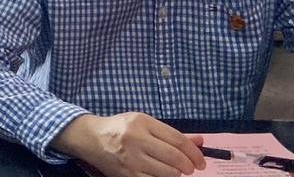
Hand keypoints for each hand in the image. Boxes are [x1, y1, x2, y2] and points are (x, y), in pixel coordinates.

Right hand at [52, 112, 205, 176]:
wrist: (92, 138)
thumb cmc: (122, 128)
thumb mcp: (146, 123)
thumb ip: (171, 133)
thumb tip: (199, 141)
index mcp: (143, 123)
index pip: (177, 139)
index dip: (194, 152)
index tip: (201, 160)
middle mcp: (137, 140)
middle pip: (174, 157)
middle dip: (189, 166)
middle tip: (192, 168)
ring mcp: (131, 159)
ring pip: (166, 173)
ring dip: (177, 174)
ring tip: (177, 171)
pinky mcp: (126, 175)